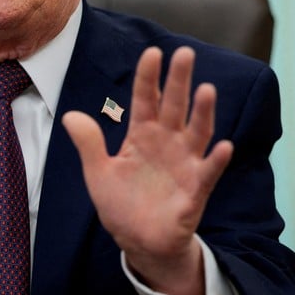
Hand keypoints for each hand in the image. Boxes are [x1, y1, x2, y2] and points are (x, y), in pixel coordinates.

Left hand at [62, 46, 232, 294]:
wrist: (139, 241)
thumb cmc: (120, 204)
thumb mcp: (98, 172)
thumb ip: (89, 143)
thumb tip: (70, 115)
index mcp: (141, 135)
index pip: (145, 100)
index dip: (148, 77)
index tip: (152, 53)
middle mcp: (166, 143)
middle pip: (174, 106)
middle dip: (179, 81)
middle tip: (185, 53)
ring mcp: (184, 164)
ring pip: (196, 133)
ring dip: (203, 113)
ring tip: (207, 90)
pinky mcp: (195, 190)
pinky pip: (208, 172)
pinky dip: (217, 160)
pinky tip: (224, 146)